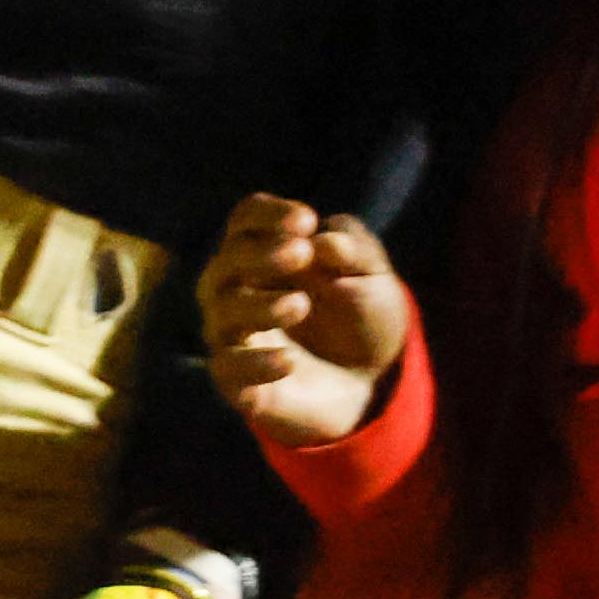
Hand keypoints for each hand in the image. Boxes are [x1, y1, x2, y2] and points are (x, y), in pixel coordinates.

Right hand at [199, 196, 416, 448]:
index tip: (306, 221)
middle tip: (302, 253)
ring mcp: (233, 337)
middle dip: (260, 254)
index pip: (246, 220)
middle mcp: (236, 290)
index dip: (268, 215)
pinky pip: (228, 370)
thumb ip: (356, 253)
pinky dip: (255, 364)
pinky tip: (289, 361)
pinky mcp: (238, 383)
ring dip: (258, 305)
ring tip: (300, 304)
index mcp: (263, 252)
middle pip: (227, 261)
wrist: (368, 382)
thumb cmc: (360, 316)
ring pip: (223, 313)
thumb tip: (326, 241)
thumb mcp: (375, 279)